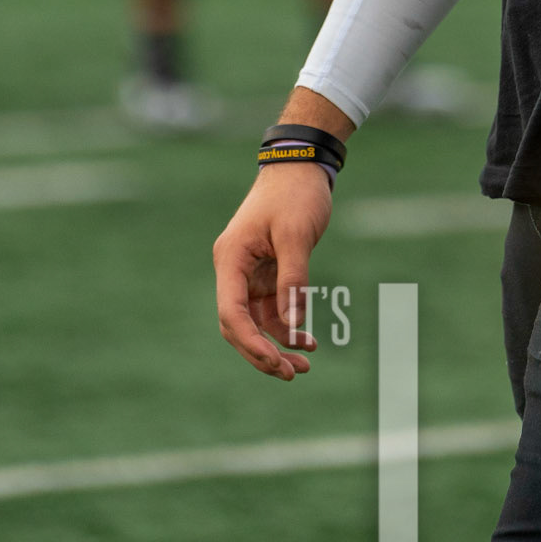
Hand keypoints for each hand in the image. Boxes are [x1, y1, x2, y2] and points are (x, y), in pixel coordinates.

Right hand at [213, 162, 332, 379]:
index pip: (231, 312)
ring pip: (256, 322)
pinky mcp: (267, 274)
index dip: (249, 342)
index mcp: (231, 259)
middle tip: (291, 374)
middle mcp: (234, 270)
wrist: (301, 168)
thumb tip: (293, 323)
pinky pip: (272, 310)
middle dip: (262, 352)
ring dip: (277, 345)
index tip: (274, 362)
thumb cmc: (296, 195)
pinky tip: (308, 342)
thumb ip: (294, 278)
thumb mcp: (297, 235)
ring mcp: (249, 274)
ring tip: (304, 366)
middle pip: (239, 325)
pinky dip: (287, 327)